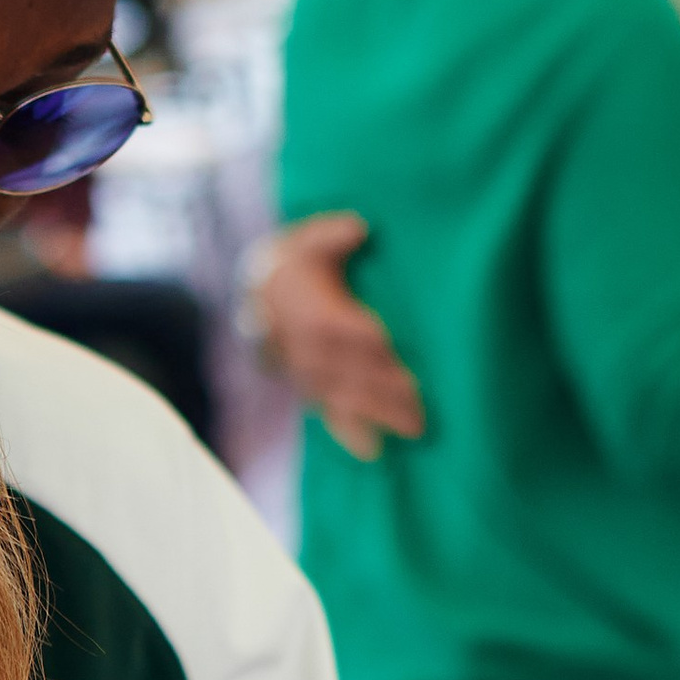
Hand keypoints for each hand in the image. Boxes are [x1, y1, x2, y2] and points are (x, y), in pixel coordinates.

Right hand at [257, 214, 424, 459]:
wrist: (257, 292)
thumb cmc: (296, 261)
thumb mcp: (308, 238)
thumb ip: (332, 234)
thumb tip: (358, 227)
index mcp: (309, 307)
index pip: (339, 327)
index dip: (365, 340)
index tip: (395, 352)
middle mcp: (305, 345)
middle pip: (346, 369)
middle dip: (383, 389)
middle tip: (421, 407)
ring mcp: (306, 371)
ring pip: (341, 395)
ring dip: (377, 414)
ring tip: (413, 429)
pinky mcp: (310, 386)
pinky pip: (327, 412)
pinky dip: (348, 432)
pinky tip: (373, 451)